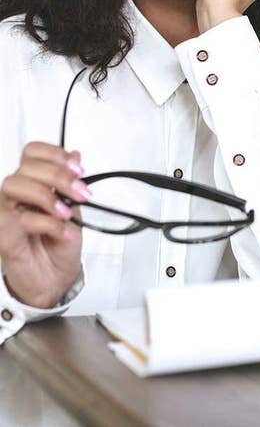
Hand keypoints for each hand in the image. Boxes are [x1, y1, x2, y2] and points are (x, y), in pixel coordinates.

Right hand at [0, 143, 88, 307]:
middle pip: (25, 167)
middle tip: (81, 193)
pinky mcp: (3, 235)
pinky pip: (21, 219)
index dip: (54, 154)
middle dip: (58, 176)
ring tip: (68, 214)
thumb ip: (71, 182)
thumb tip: (76, 155)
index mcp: (33, 182)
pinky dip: (50, 224)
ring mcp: (6, 213)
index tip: (78, 169)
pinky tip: (65, 233)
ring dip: (48, 196)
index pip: (32, 152)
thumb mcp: (74, 207)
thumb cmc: (60, 243)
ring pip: (14, 186)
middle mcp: (16, 195)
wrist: (56, 277)